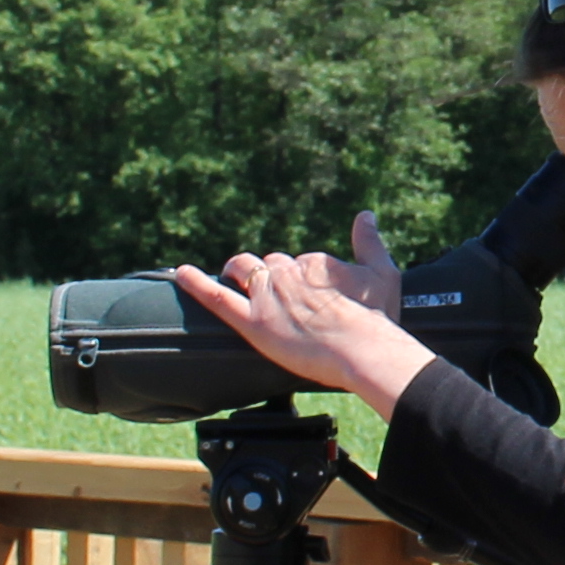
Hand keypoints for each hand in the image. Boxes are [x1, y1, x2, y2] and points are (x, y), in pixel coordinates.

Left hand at [172, 224, 436, 413]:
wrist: (363, 350)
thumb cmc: (377, 317)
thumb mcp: (382, 272)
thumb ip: (370, 241)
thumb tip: (366, 215)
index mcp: (313, 263)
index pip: (298, 264)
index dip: (300, 282)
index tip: (309, 300)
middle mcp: (286, 272)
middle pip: (267, 266)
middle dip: (269, 278)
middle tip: (280, 302)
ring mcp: (266, 295)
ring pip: (242, 273)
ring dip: (238, 273)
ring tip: (235, 282)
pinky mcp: (252, 321)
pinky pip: (216, 297)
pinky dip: (196, 284)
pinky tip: (182, 274)